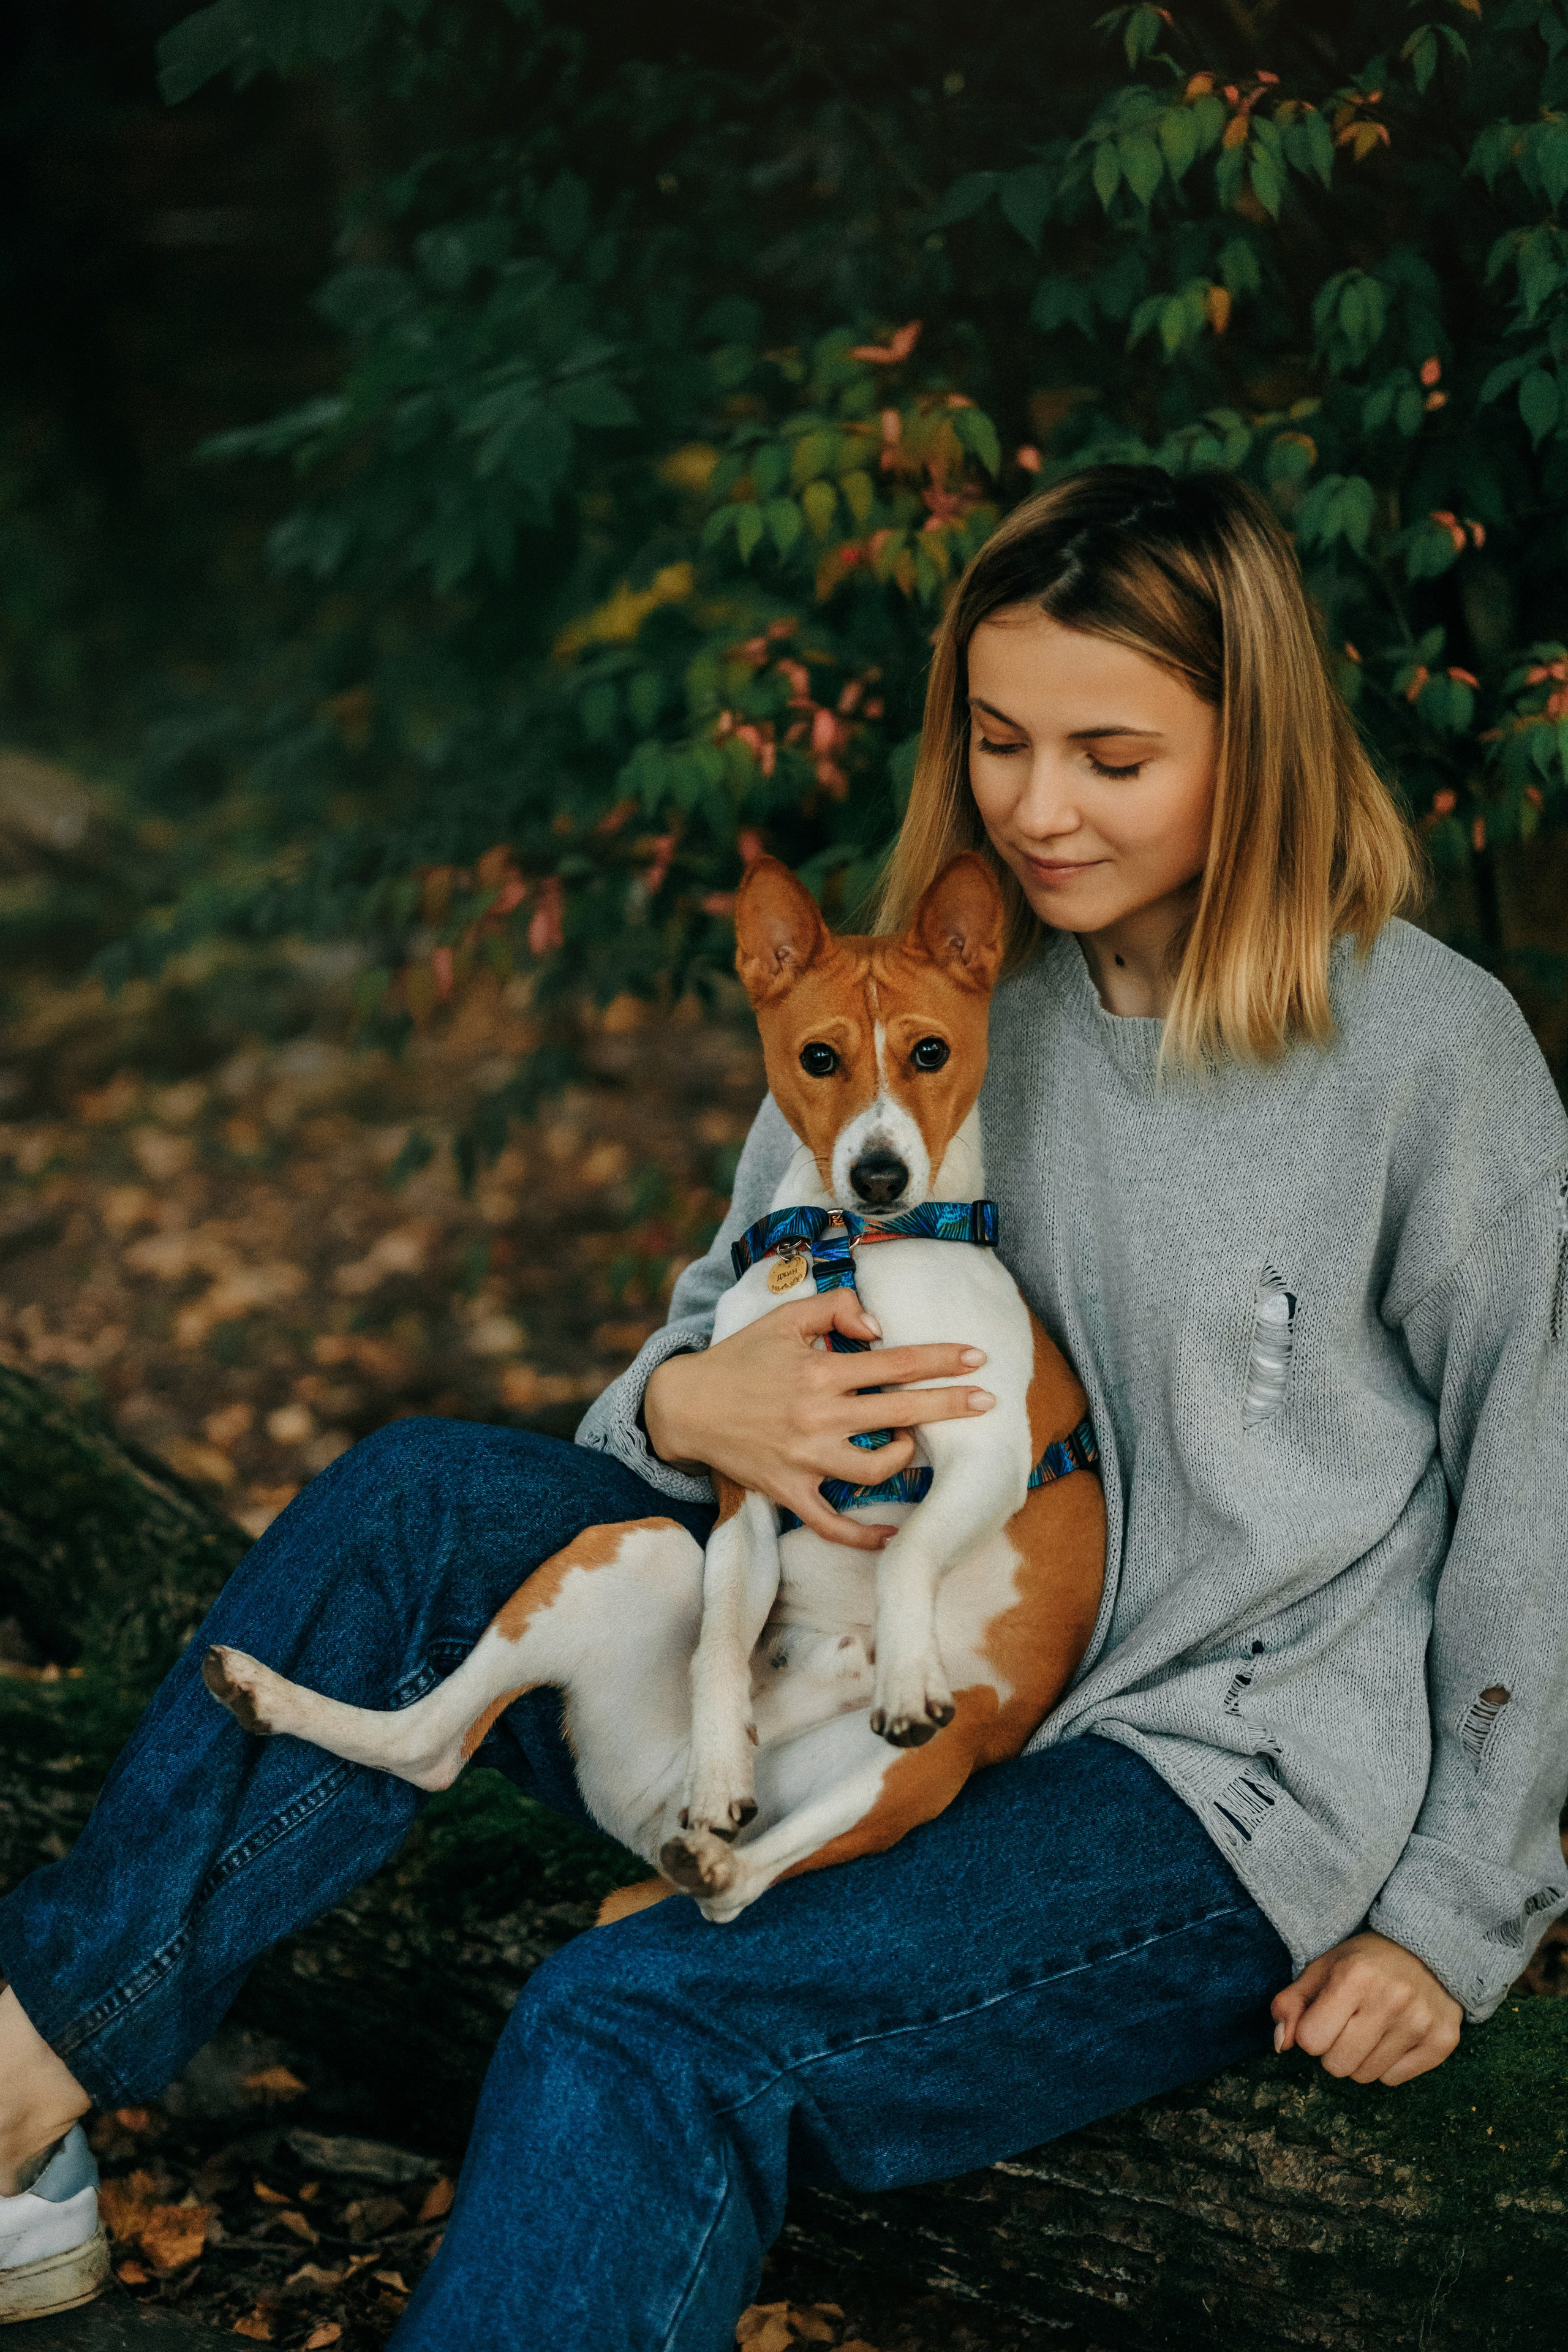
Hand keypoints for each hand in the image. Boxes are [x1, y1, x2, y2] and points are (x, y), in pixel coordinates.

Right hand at [642, 1288, 993, 1550]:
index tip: (977, 1358)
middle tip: (987, 1401)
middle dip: (951, 1405)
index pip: (896, 1364)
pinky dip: (862, 1534)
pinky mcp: (789, 1491)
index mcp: (820, 1373)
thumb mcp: (783, 1319)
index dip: (941, 1360)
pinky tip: (890, 1533)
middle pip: (901, 1413)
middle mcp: (818, 1417)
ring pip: (875, 1468)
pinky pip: (832, 1523)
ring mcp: (805, 1459)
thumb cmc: (740, 1357)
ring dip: (904, 1457)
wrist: (685, 1405)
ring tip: (910, 1445)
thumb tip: (878, 1326)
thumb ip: (834, 1309)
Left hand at [1271, 1929, 1461, 2085]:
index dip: (1311, 2032)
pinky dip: (1387, 2065)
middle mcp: (1391, 2000)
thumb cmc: (1364, 1962)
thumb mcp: (1321, 1969)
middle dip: (1333, 2050)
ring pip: (1366, 2076)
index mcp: (1354, 1976)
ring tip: (1371, 2028)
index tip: (1324, 2016)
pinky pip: (1395, 2080)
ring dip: (1360, 2059)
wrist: (1427, 1949)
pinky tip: (1394, 2036)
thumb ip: (1291, 2003)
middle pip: (1337, 2066)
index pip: (1311, 2040)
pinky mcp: (1442, 2042)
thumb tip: (1280, 2045)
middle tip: (1347, 2025)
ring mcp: (1420, 2023)